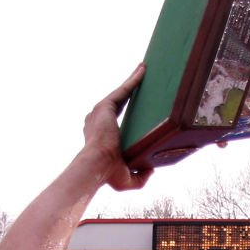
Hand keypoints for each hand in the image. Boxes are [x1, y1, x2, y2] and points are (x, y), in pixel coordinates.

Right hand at [82, 64, 149, 190]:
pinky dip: (133, 80)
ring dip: (133, 80)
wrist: (98, 165)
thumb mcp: (127, 179)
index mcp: (102, 136)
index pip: (116, 120)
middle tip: (143, 80)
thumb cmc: (107, 175)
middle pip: (119, 102)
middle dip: (130, 90)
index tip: (138, 107)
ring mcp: (100, 112)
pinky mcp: (105, 106)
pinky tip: (143, 71)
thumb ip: (140, 177)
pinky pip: (123, 89)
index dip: (127, 113)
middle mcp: (98, 121)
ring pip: (121, 92)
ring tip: (145, 70)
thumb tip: (152, 170)